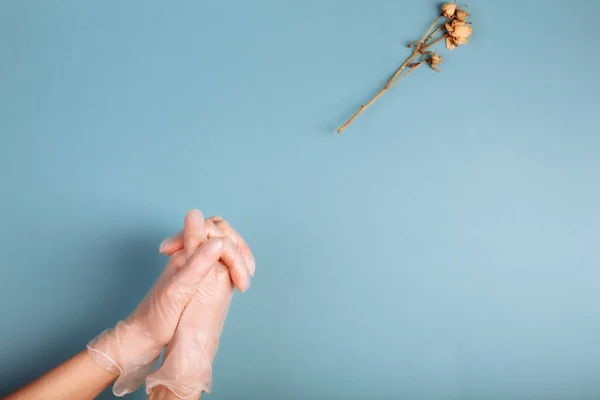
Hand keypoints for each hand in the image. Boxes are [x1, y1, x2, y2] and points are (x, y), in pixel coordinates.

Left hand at [146, 216, 254, 396]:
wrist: (143, 338)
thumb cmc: (155, 317)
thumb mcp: (178, 291)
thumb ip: (197, 264)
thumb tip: (219, 242)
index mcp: (183, 251)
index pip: (213, 229)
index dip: (231, 250)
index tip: (237, 281)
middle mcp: (189, 252)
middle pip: (221, 230)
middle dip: (238, 249)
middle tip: (243, 277)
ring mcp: (195, 263)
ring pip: (223, 243)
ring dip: (238, 256)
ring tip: (242, 280)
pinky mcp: (200, 276)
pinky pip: (221, 259)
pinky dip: (234, 265)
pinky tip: (236, 283)